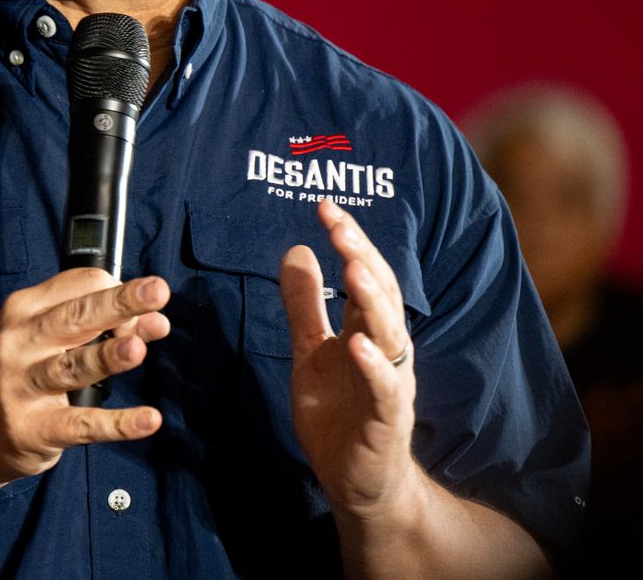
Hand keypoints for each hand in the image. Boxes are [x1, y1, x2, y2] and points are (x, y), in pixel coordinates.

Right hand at [0, 267, 170, 485]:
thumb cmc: (17, 374)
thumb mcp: (43, 339)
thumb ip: (96, 326)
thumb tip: (155, 321)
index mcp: (23, 310)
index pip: (76, 286)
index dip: (116, 291)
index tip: (144, 307)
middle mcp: (19, 343)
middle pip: (75, 317)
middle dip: (118, 303)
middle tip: (157, 291)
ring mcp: (23, 386)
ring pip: (73, 367)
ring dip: (107, 356)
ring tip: (138, 348)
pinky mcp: (34, 428)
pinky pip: (81, 424)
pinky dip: (117, 424)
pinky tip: (147, 419)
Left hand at [280, 200, 417, 517]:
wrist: (356, 481)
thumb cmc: (338, 413)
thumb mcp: (309, 350)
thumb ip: (305, 304)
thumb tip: (297, 248)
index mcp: (367, 329)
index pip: (364, 275)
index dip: (349, 241)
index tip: (325, 207)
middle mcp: (386, 349)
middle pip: (380, 294)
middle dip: (361, 256)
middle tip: (338, 223)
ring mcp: (390, 382)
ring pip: (390, 334)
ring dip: (372, 301)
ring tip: (353, 269)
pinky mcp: (387, 419)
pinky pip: (385, 388)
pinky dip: (374, 364)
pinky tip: (358, 344)